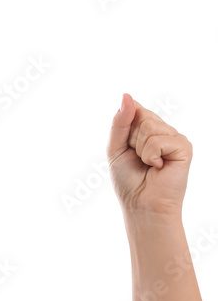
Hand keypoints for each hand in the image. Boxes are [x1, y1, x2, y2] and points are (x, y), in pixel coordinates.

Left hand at [108, 93, 191, 218]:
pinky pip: (159, 140)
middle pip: (140, 116)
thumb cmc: (129, 180)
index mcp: (146, 129)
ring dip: (141, 149)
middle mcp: (163, 130)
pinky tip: (158, 167)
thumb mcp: (116, 148)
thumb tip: (127, 95)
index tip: (127, 145)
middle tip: (138, 158)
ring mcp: (174, 138)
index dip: (125, 126)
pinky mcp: (184, 147)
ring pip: (148, 126)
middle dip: (130, 140)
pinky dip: (151, 155)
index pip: (134, 110)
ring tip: (148, 164)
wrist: (141, 205)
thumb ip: (120, 122)